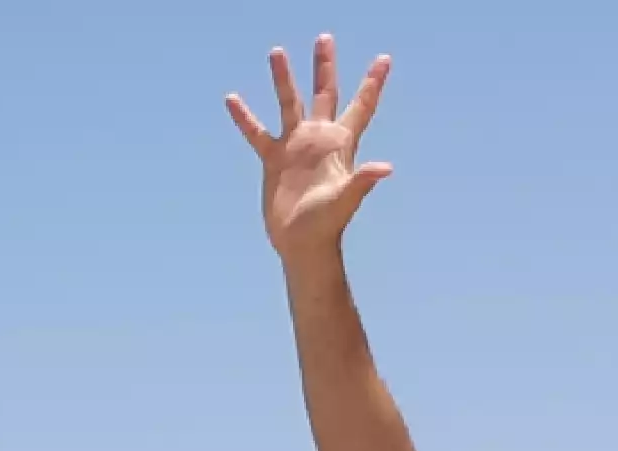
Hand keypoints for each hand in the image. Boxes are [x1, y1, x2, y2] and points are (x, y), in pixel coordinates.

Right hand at [226, 34, 392, 259]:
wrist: (302, 245)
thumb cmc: (327, 226)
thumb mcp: (346, 200)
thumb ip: (363, 181)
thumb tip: (385, 168)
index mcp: (341, 145)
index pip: (361, 107)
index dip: (372, 84)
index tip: (384, 59)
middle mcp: (318, 139)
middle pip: (324, 94)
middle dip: (325, 67)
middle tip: (325, 38)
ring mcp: (296, 147)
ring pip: (289, 104)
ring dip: (283, 79)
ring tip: (277, 52)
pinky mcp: (274, 160)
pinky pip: (257, 132)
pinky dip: (245, 117)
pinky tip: (232, 99)